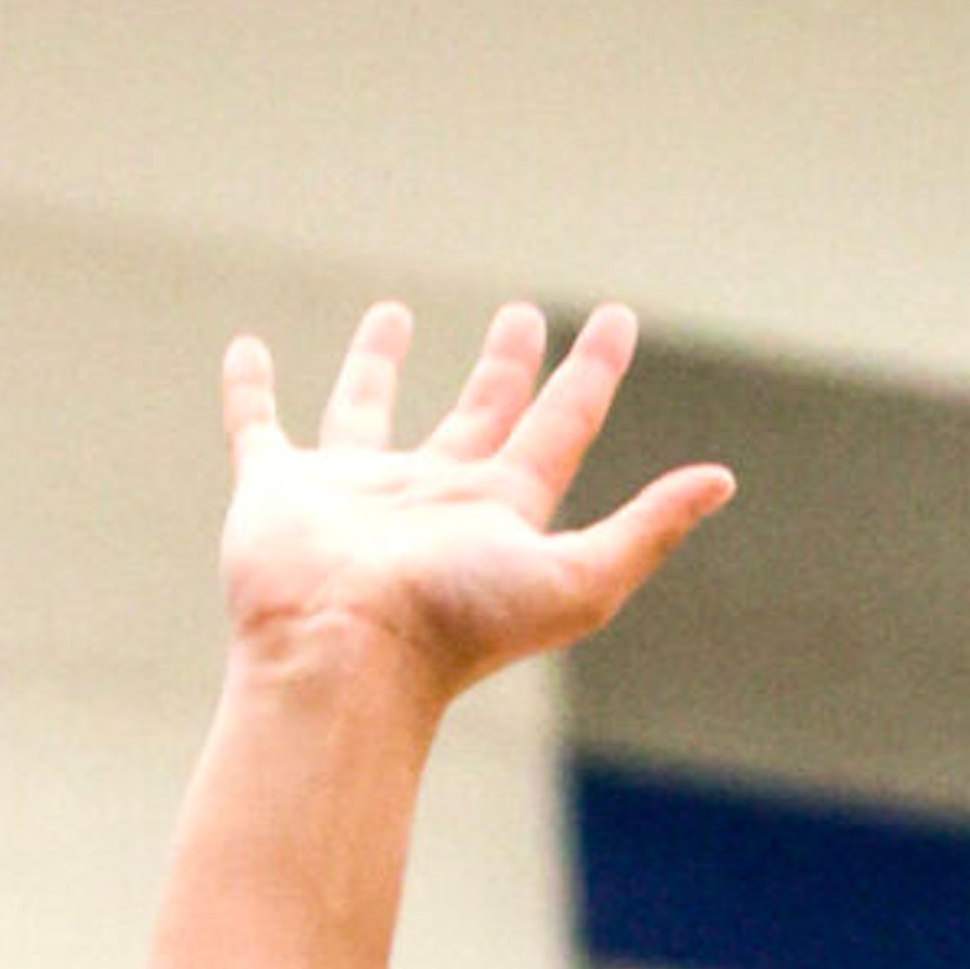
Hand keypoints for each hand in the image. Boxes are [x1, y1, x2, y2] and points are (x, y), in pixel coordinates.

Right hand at [221, 301, 731, 704]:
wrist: (343, 656)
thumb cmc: (457, 623)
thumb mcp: (575, 578)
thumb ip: (647, 529)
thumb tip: (722, 480)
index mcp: (500, 509)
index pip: (561, 425)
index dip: (594, 373)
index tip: (619, 318)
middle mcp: (432, 496)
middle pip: (480, 414)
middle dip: (507, 365)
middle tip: (523, 315)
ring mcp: (353, 491)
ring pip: (369, 409)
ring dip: (380, 361)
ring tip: (395, 313)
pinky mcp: (278, 489)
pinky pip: (260, 425)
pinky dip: (250, 390)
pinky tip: (247, 350)